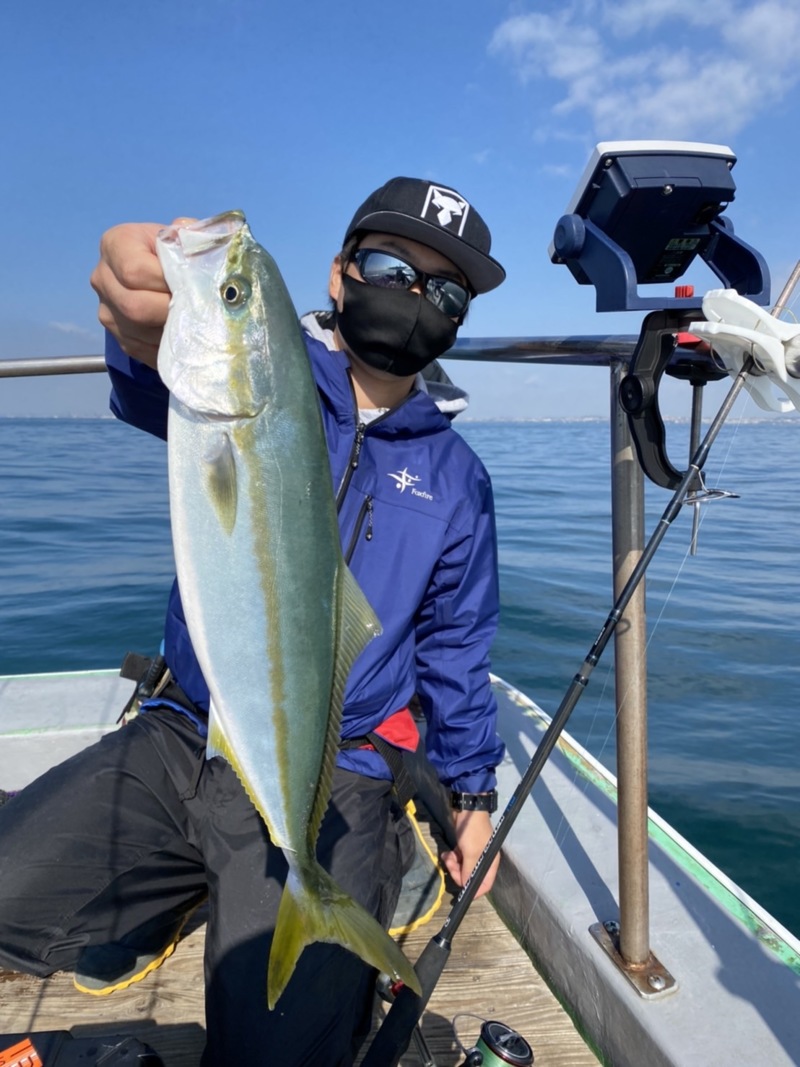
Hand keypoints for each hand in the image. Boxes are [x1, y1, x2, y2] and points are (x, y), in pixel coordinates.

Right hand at [90, 218, 193, 367]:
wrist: (158, 273)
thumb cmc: (173, 252)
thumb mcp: (180, 236)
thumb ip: (188, 235)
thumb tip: (188, 236)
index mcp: (115, 244)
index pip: (135, 271)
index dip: (166, 282)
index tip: (189, 283)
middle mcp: (102, 278)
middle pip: (134, 307)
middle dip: (170, 311)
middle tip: (196, 309)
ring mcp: (107, 312)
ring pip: (140, 332)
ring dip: (172, 331)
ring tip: (193, 321)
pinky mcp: (119, 338)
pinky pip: (144, 350)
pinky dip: (168, 347)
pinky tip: (183, 335)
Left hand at [440, 809, 498, 898]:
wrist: (467, 809)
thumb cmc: (472, 832)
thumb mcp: (471, 853)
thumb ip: (468, 872)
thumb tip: (465, 886)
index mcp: (490, 863)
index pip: (485, 884)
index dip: (475, 891)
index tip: (462, 893)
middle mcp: (483, 859)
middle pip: (471, 876)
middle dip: (459, 874)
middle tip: (450, 866)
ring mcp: (473, 852)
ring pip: (462, 867)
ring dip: (453, 865)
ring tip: (447, 856)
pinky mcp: (464, 846)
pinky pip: (457, 858)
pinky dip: (451, 858)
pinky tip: (445, 853)